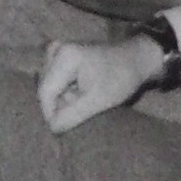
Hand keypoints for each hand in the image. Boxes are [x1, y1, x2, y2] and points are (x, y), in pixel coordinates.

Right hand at [36, 37, 158, 134]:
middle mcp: (55, 50)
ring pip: (50, 86)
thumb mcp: (97, 101)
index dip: (50, 114)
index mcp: (64, 56)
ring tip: (84, 102)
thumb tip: (52, 128)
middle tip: (81, 112)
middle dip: (59, 105)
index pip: (45, 92)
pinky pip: (55, 80)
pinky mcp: (61, 55)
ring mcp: (57, 50)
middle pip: (46, 89)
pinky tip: (80, 94)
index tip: (62, 130)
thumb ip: (72, 115)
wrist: (135, 60)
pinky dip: (66, 92)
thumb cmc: (120, 79)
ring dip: (63, 99)